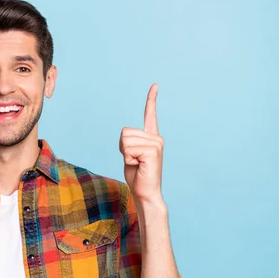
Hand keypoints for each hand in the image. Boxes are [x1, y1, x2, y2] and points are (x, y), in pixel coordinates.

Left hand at [119, 83, 163, 204]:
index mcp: (151, 137)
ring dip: (125, 155)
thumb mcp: (129, 155)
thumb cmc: (137, 175)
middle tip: (134, 161)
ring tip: (137, 164)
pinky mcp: (153, 151)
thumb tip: (125, 138)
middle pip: (125, 132)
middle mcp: (156, 138)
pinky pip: (128, 149)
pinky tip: (139, 166)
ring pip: (125, 141)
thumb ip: (128, 143)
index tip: (155, 85)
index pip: (150, 114)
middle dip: (122, 148)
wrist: (146, 192)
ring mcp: (156, 144)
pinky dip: (128, 160)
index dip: (151, 99)